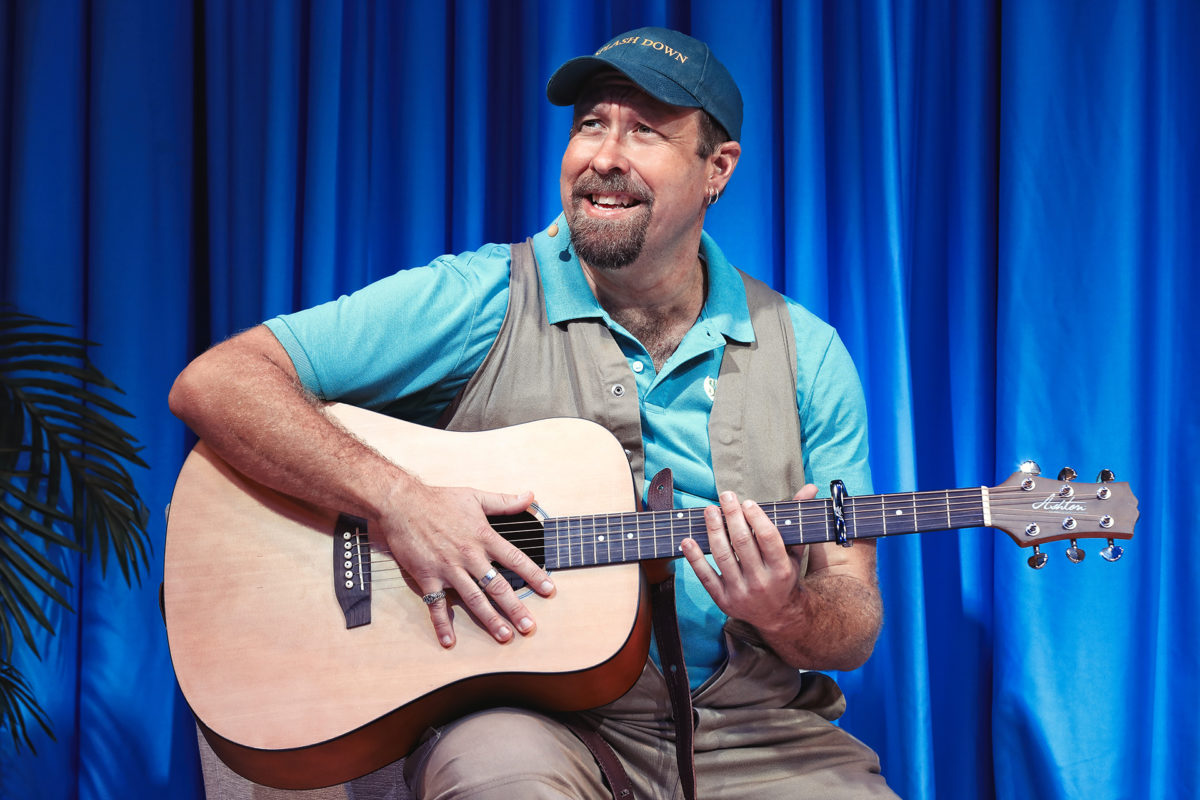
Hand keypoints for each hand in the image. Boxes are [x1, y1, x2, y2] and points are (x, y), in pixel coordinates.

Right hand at [380, 481, 554, 648]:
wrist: (403, 503)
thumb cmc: (439, 500)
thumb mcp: (475, 496)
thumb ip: (504, 501)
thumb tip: (530, 496)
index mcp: (483, 537)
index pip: (515, 559)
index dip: (534, 575)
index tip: (549, 590)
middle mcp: (469, 556)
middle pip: (497, 586)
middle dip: (515, 608)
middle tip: (529, 627)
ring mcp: (448, 569)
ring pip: (473, 599)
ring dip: (490, 619)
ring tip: (504, 636)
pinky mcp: (427, 576)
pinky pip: (436, 604)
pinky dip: (441, 624)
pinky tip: (449, 641)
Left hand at [680, 484, 818, 629]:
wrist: (779, 616)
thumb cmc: (784, 577)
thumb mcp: (794, 551)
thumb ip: (797, 519)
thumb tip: (811, 487)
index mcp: (781, 569)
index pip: (768, 538)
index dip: (756, 517)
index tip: (746, 502)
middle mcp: (761, 582)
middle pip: (742, 542)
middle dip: (732, 516)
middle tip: (726, 496)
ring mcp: (741, 592)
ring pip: (723, 556)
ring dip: (713, 530)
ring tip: (710, 510)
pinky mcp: (723, 600)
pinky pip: (705, 577)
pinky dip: (694, 558)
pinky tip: (687, 541)